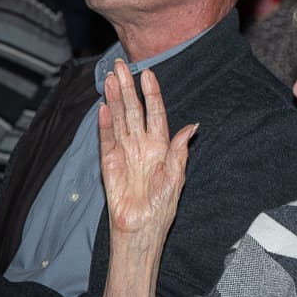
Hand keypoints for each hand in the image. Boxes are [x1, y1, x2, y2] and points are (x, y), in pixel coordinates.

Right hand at [99, 59, 196, 246]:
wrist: (141, 230)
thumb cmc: (161, 208)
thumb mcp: (176, 178)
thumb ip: (179, 151)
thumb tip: (193, 127)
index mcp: (161, 146)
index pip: (155, 113)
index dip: (151, 93)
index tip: (147, 73)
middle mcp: (141, 145)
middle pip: (133, 110)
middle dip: (127, 87)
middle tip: (120, 66)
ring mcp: (124, 152)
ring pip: (118, 119)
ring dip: (114, 99)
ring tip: (109, 78)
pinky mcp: (109, 164)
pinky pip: (106, 140)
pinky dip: (105, 124)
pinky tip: (103, 108)